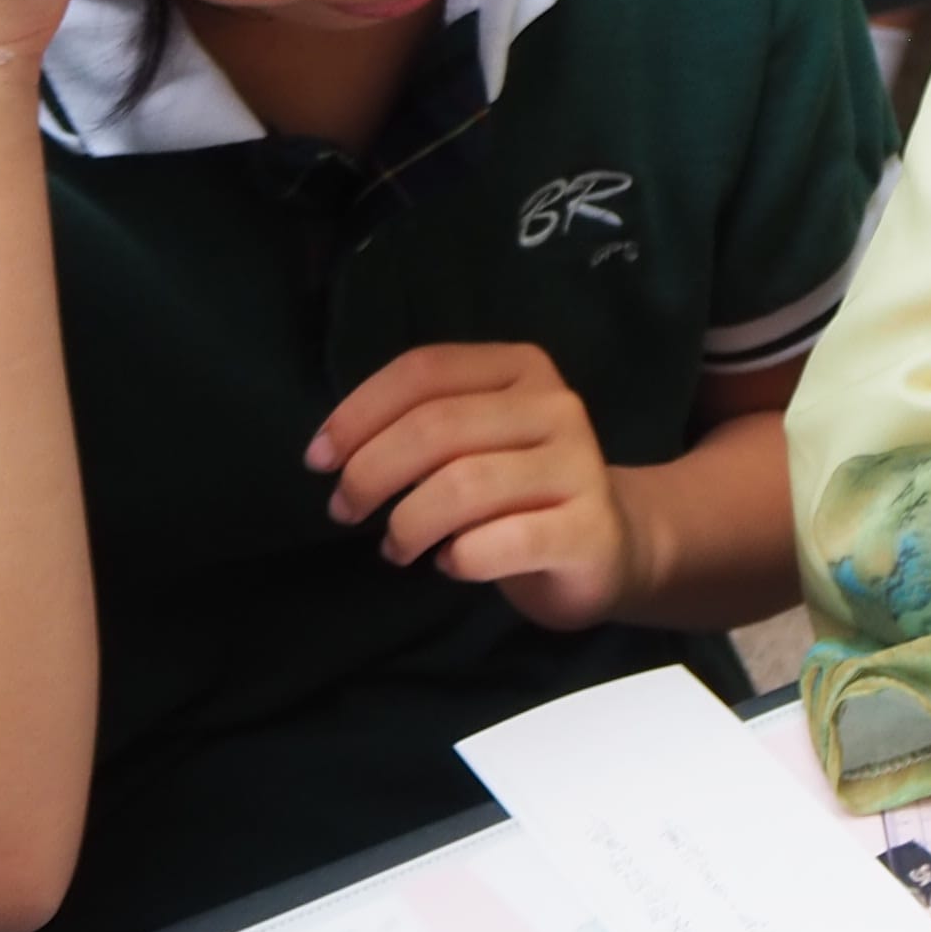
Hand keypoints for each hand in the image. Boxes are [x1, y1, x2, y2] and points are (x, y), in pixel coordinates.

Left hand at [308, 339, 636, 629]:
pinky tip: (452, 564)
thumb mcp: (475, 439)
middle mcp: (555, 406)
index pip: (425, 370)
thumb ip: (423, 425)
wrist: (612, 543)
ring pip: (463, 485)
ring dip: (408, 524)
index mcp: (521, 368)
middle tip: (345, 511)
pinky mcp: (587, 529)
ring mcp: (578, 467)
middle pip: (437, 427)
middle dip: (371, 473)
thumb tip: (333, 451)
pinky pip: (499, 543)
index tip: (318, 460)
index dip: (359, 413)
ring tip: (395, 548)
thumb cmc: (519, 489)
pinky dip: (459, 558)